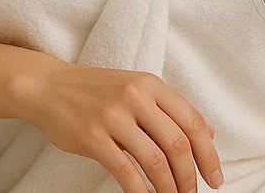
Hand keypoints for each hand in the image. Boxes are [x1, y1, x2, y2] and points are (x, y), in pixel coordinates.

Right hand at [23, 61, 222, 192]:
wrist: (49, 86)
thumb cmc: (96, 90)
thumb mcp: (136, 88)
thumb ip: (170, 109)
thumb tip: (209, 133)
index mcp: (150, 84)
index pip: (192, 121)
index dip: (209, 154)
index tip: (215, 178)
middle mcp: (135, 96)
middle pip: (177, 144)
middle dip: (190, 177)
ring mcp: (113, 116)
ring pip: (155, 160)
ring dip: (169, 188)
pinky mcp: (93, 137)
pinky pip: (125, 172)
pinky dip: (141, 192)